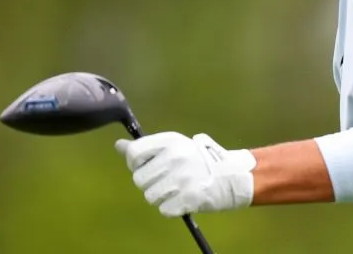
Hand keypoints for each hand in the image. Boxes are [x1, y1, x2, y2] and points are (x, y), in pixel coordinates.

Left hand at [115, 131, 255, 216]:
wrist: (233, 176)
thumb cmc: (202, 159)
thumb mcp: (177, 146)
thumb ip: (148, 147)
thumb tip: (119, 145)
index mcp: (171, 142)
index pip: (134, 153)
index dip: (136, 163)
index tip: (147, 165)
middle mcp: (174, 158)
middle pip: (139, 179)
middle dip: (151, 182)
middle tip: (167, 179)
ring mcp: (180, 179)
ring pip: (150, 196)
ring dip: (161, 197)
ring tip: (177, 189)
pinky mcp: (186, 198)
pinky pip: (164, 209)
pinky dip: (172, 208)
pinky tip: (183, 198)